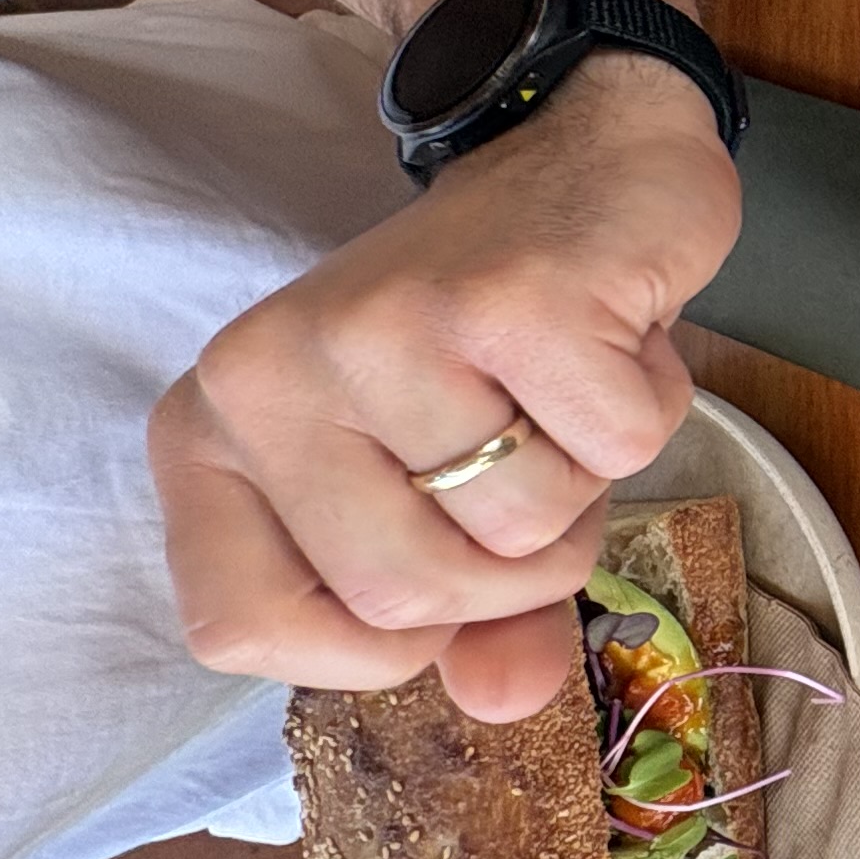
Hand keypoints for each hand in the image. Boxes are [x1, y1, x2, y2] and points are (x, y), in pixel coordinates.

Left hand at [150, 53, 741, 721]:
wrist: (577, 154)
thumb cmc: (498, 345)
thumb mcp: (448, 488)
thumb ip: (469, 615)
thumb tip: (506, 704)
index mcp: (216, 430)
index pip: (238, 628)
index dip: (366, 645)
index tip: (435, 575)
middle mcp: (267, 375)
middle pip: (404, 596)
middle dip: (513, 566)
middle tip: (531, 461)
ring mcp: (385, 329)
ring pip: (520, 530)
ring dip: (588, 480)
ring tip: (566, 389)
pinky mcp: (511, 298)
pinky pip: (613, 449)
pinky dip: (644, 413)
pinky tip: (614, 341)